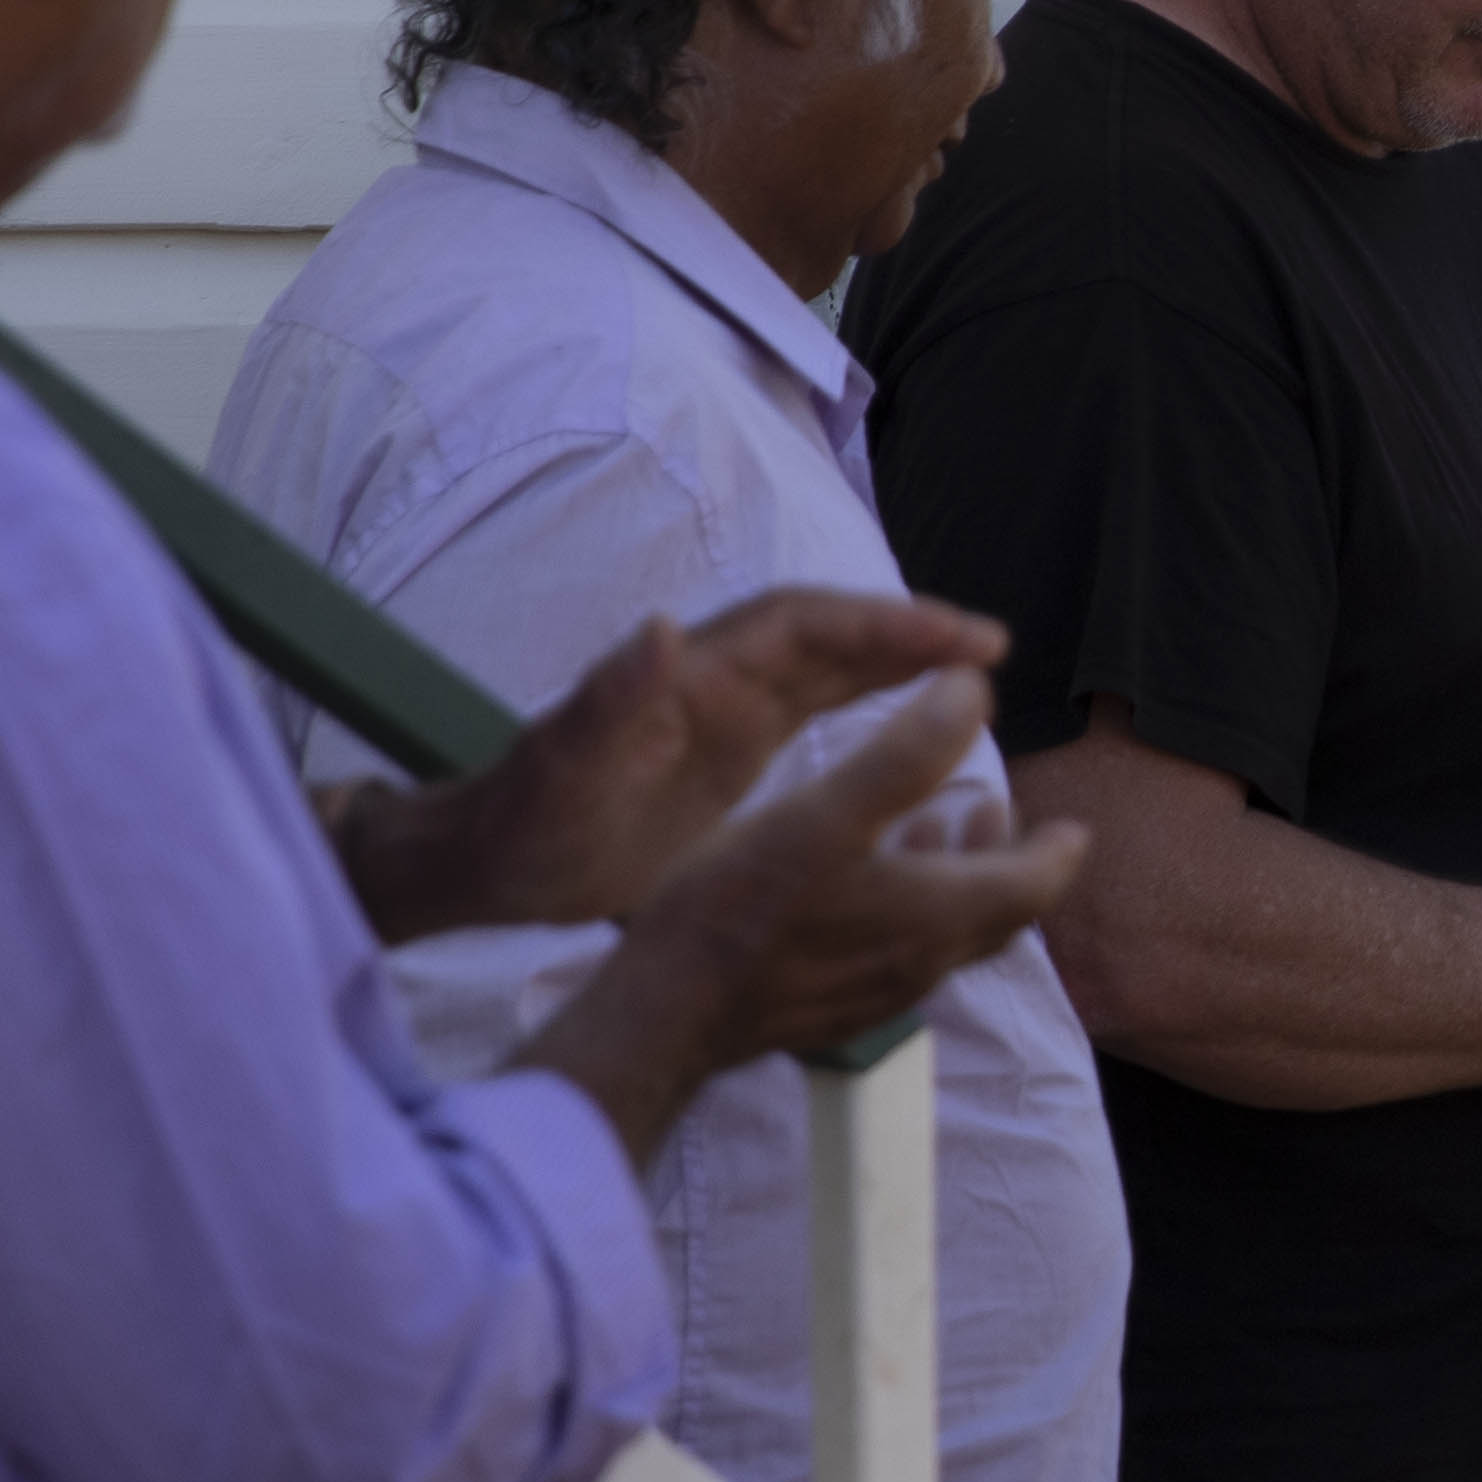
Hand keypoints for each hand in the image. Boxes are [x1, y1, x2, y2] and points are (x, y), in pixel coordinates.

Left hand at [335, 588, 1006, 942]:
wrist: (487, 859)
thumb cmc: (522, 826)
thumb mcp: (558, 773)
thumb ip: (606, 699)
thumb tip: (656, 627)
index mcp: (690, 677)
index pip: (806, 623)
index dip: (886, 622)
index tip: (960, 638)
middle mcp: (714, 677)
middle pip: (832, 632)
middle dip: (912, 631)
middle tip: (993, 647)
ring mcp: (724, 708)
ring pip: (831, 662)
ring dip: (902, 657)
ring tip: (980, 669)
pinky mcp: (729, 744)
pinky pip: (818, 702)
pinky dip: (873, 693)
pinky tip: (916, 714)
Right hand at [522, 675, 1092, 1159]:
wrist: (669, 1009)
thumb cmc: (743, 904)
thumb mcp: (825, 813)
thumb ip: (905, 755)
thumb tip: (974, 690)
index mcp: (936, 915)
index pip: (1033, 887)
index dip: (1057, 851)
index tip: (1074, 826)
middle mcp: (922, 964)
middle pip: (997, 914)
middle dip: (1011, 861)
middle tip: (1008, 818)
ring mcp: (878, 994)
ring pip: (948, 934)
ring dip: (958, 879)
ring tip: (940, 827)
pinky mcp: (834, 1008)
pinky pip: (901, 954)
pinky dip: (912, 908)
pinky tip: (867, 880)